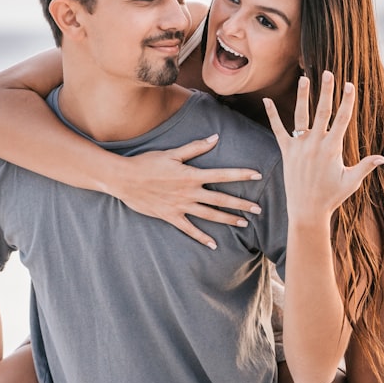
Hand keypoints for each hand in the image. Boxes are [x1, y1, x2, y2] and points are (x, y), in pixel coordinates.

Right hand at [111, 135, 263, 248]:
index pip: (222, 174)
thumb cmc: (146, 163)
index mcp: (191, 175)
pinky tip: (213, 244)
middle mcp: (189, 192)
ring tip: (244, 223)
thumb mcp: (171, 153)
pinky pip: (189, 230)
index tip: (258, 175)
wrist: (124, 179)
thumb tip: (215, 138)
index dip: (241, 174)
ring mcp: (180, 206)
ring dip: (228, 219)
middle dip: (241, 204)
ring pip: (209, 215)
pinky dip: (201, 238)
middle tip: (259, 209)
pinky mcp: (170, 216)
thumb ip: (195, 148)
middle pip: (221, 199)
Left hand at [263, 71, 383, 225]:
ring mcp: (299, 147)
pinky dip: (272, 115)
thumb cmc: (332, 196)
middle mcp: (315, 144)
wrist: (307, 210)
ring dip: (302, 96)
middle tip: (327, 72)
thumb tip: (383, 158)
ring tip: (304, 78)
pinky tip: (267, 100)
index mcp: (332, 148)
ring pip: (300, 116)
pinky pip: (277, 130)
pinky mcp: (286, 152)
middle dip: (326, 91)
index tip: (350, 84)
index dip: (347, 100)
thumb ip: (366, 166)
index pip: (342, 119)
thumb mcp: (352, 181)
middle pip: (322, 112)